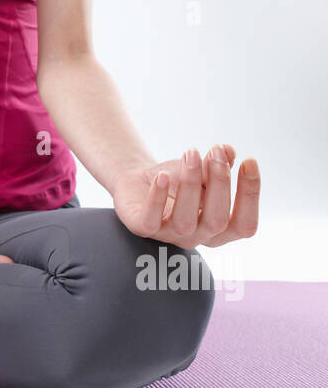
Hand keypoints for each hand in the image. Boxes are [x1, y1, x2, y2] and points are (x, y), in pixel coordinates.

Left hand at [112, 145, 259, 247]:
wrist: (138, 182)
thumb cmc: (176, 180)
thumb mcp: (200, 170)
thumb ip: (217, 165)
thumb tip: (228, 151)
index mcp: (219, 229)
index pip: (244, 224)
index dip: (250, 195)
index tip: (250, 160)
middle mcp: (198, 237)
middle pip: (217, 221)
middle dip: (220, 183)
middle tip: (216, 150)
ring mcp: (170, 235)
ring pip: (186, 221)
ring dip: (191, 184)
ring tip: (190, 153)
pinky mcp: (143, 228)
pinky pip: (151, 221)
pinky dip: (157, 198)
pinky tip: (162, 176)